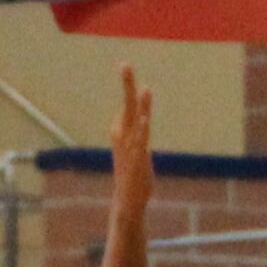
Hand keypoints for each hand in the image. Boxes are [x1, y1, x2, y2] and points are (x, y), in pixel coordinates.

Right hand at [107, 64, 156, 226]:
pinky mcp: (137, 161)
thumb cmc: (132, 175)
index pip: (127, 107)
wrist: (127, 203)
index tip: (126, 66)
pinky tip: (144, 118)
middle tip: (124, 64)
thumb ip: (136, 132)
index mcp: (122, 133)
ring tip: (145, 88)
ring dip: (140, 105)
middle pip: (126, 105)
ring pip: (136, 121)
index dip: (131, 90)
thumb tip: (138, 117)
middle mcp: (123, 137)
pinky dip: (142, 129)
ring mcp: (130, 149)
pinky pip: (140, 142)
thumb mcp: (134, 150)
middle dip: (126, 84)